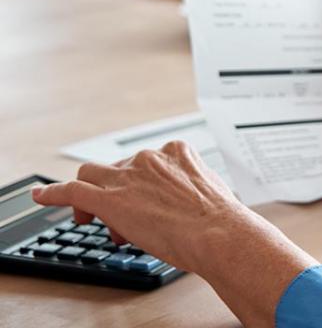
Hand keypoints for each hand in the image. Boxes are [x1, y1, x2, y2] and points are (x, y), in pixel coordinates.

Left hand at [31, 141, 311, 275]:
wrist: (216, 232)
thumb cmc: (218, 219)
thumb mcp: (208, 191)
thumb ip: (187, 188)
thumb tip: (177, 204)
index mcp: (177, 151)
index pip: (143, 162)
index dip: (136, 185)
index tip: (139, 201)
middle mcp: (150, 158)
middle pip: (115, 167)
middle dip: (115, 191)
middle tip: (123, 219)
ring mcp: (127, 176)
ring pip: (91, 176)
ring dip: (91, 196)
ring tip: (95, 218)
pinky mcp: (109, 198)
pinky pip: (71, 190)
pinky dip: (53, 193)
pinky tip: (42, 196)